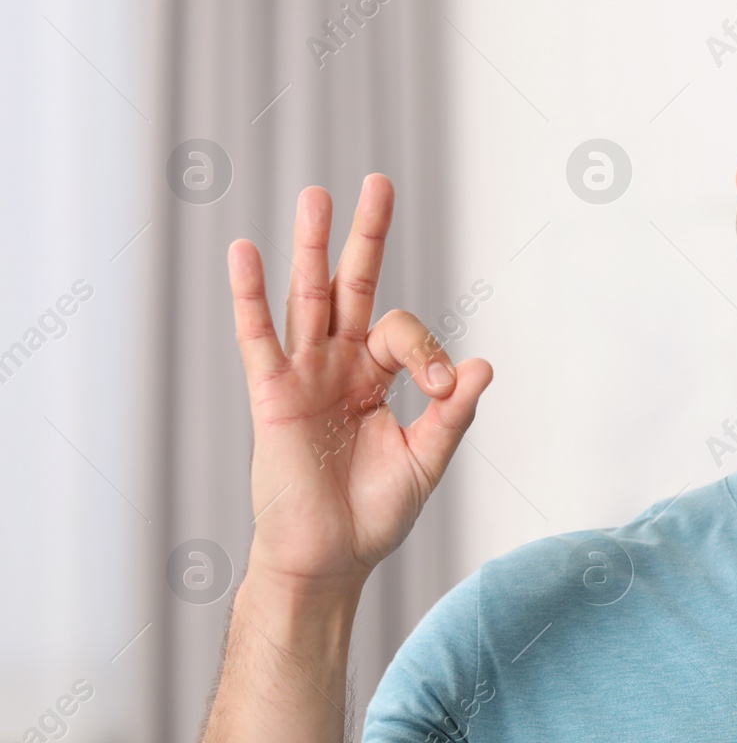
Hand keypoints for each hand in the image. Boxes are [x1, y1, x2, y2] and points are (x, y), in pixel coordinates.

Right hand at [226, 174, 491, 592]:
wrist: (330, 559)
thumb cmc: (374, 514)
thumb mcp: (427, 460)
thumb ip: (453, 413)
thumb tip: (485, 365)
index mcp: (376, 378)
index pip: (404, 333)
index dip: (429, 354)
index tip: (442, 391)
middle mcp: (339, 366)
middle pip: (353, 286)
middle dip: (367, 236)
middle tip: (379, 182)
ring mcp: (304, 376)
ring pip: (308, 298)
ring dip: (313, 247)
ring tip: (317, 194)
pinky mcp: (272, 395)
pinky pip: (258, 337)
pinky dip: (250, 295)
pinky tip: (245, 251)